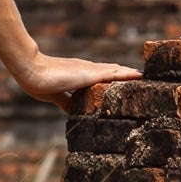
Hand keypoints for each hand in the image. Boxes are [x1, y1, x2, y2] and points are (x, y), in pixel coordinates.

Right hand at [12, 51, 141, 110]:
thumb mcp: (55, 96)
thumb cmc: (38, 82)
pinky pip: (115, 73)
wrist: (31, 71)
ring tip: (149, 77)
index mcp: (80, 77)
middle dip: (128, 77)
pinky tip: (141, 75)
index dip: (116, 81)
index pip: (103, 79)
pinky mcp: (91, 73)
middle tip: (146, 80)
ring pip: (118, 71)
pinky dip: (128, 74)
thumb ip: (66, 102)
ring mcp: (90, 71)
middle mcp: (88, 71)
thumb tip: (73, 111)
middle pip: (114, 73)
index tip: (128, 86)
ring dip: (132, 75)